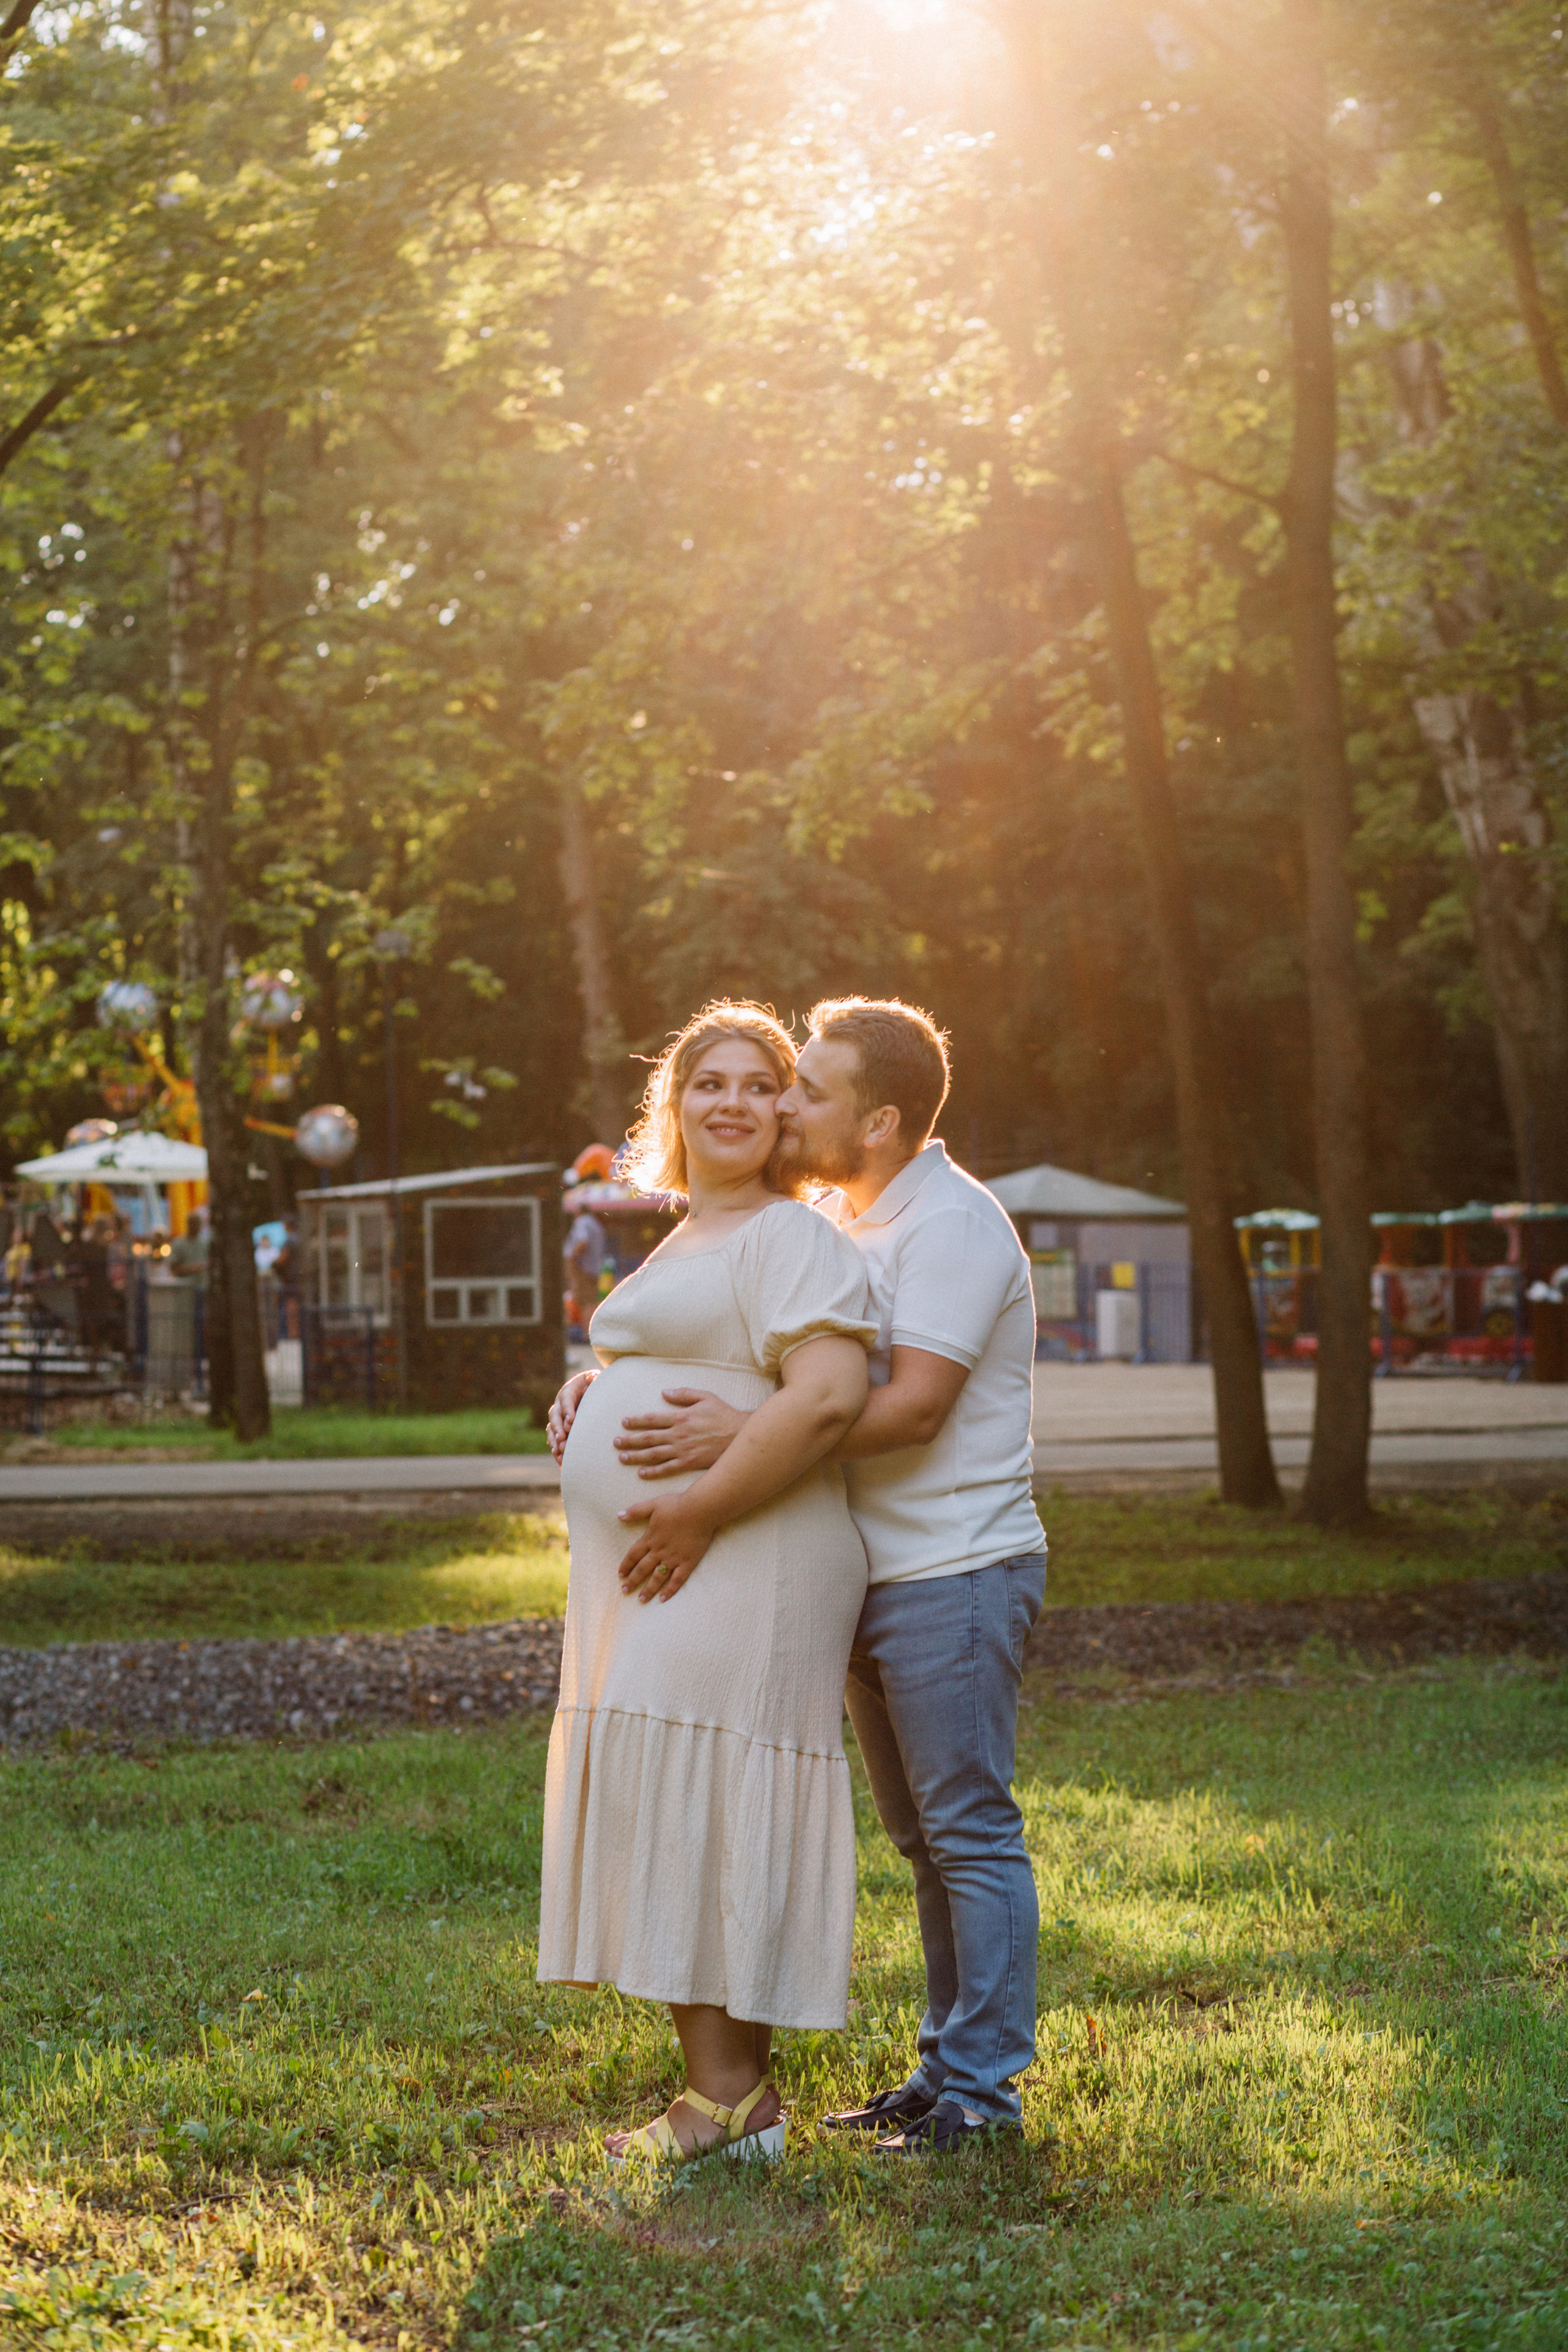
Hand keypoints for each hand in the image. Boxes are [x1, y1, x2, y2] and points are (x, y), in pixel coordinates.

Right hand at [547, 1369, 596, 1463]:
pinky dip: (557, 1450)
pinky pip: (554, 1439)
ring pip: (551, 1429)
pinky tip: (561, 1462)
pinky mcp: (559, 1429)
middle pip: (555, 1415)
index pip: (566, 1399)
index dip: (567, 1410)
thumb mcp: (595, 1380)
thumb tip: (592, 1378)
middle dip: (558, 1427)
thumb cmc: (594, 1386)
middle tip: (563, 1438)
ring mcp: (558, 1417)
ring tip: (559, 1451)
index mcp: (568, 1391)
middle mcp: (560, 1404)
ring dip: (554, 1440)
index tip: (571, 1421)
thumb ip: (593, 1379)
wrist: (590, 1392)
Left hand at [613, 1388, 745, 1478]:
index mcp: (680, 1417)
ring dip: (636, 1456)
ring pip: (653, 1454)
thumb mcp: (705, 1397)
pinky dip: (653, 1471)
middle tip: (615, 1442)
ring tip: (622, 1457)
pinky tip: (641, 1473)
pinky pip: (667, 1468)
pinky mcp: (689, 1462)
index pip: (652, 1419)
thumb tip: (665, 1392)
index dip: (636, 1421)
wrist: (740, 1435)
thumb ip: (684, 1394)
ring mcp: (682, 1450)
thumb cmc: (724, 1415)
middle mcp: (678, 1434)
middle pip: (648, 1437)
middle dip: (630, 1440)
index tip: (624, 1423)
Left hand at [616, 1493, 717, 1602]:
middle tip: (625, 1591)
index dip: (626, 1565)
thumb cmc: (678, 1504)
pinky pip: (677, 1580)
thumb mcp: (653, 1504)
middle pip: (642, 1569)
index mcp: (650, 1538)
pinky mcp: (688, 1562)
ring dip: (648, 1589)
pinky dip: (670, 1590)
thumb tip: (619, 1515)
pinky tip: (663, 1599)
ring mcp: (674, 1558)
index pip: (633, 1555)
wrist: (700, 1509)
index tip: (620, 1575)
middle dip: (632, 1581)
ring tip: (641, 1599)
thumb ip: (636, 1511)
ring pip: (658, 1578)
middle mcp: (659, 1551)